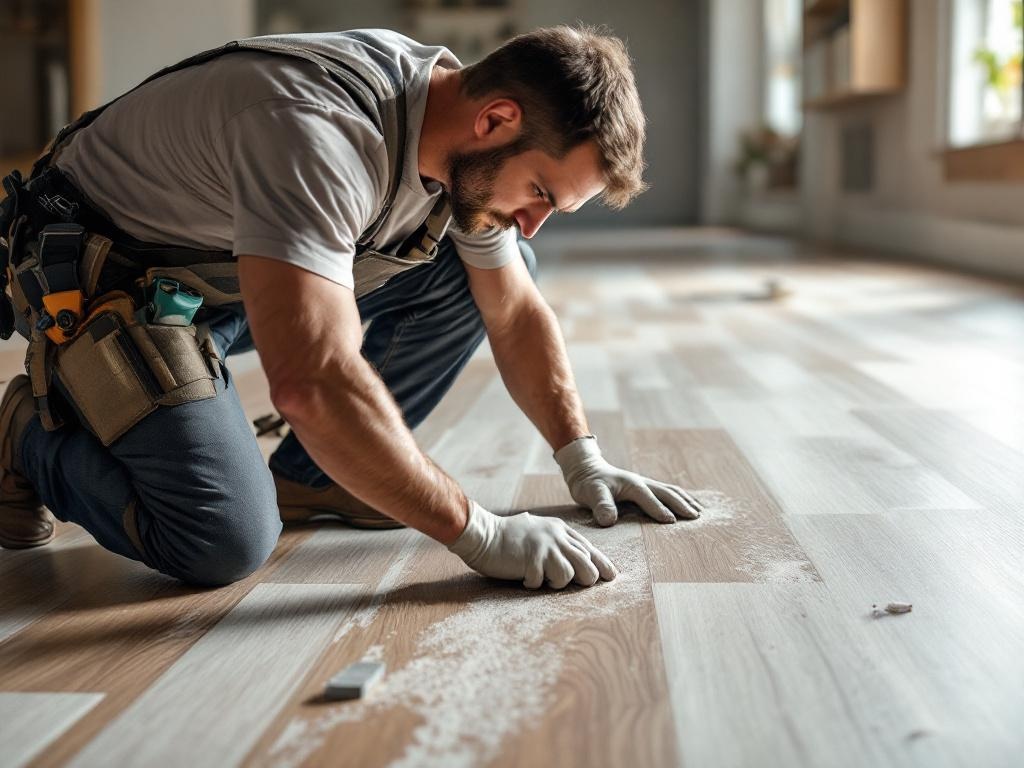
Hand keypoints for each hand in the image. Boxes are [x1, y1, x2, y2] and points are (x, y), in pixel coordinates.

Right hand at [447, 500, 617, 588]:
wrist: (483, 533)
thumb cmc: (510, 537)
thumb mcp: (540, 533)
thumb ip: (559, 543)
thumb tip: (580, 561)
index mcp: (560, 529)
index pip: (589, 548)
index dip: (602, 564)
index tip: (611, 577)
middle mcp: (556, 536)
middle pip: (586, 564)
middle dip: (584, 579)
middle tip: (568, 583)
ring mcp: (544, 547)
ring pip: (569, 575)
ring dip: (556, 583)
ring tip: (540, 578)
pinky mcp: (531, 558)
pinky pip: (542, 582)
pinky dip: (533, 584)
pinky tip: (524, 578)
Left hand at [554, 436, 702, 525]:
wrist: (587, 470)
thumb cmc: (588, 484)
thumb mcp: (590, 494)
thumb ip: (601, 506)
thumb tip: (608, 520)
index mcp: (631, 484)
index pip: (647, 498)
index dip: (658, 509)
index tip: (671, 521)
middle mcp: (642, 482)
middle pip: (666, 493)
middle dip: (681, 504)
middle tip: (696, 517)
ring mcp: (646, 484)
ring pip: (670, 491)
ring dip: (685, 501)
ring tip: (700, 512)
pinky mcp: (646, 488)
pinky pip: (667, 492)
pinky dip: (680, 498)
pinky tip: (689, 504)